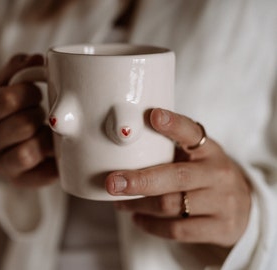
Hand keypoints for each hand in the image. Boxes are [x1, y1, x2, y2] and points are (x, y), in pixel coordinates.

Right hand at [0, 54, 57, 186]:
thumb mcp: (9, 86)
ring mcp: (2, 165)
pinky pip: (44, 173)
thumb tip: (37, 58)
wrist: (7, 145)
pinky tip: (54, 150)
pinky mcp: (20, 181)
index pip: (10, 99)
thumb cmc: (11, 112)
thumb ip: (19, 69)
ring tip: (46, 132)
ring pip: (31, 150)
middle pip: (24, 124)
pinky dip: (54, 160)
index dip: (31, 93)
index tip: (36, 93)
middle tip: (40, 114)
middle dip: (39, 115)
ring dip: (46, 138)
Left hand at [105, 108, 250, 246]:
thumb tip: (122, 146)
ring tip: (118, 202)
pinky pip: (177, 230)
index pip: (193, 133)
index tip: (153, 116)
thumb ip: (169, 150)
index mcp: (210, 150)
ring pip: (171, 205)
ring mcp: (222, 202)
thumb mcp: (197, 157)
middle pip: (176, 177)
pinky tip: (137, 218)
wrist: (244, 209)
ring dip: (138, 204)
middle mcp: (218, 174)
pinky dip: (151, 225)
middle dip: (140, 180)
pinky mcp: (221, 228)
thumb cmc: (206, 176)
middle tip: (112, 182)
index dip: (174, 125)